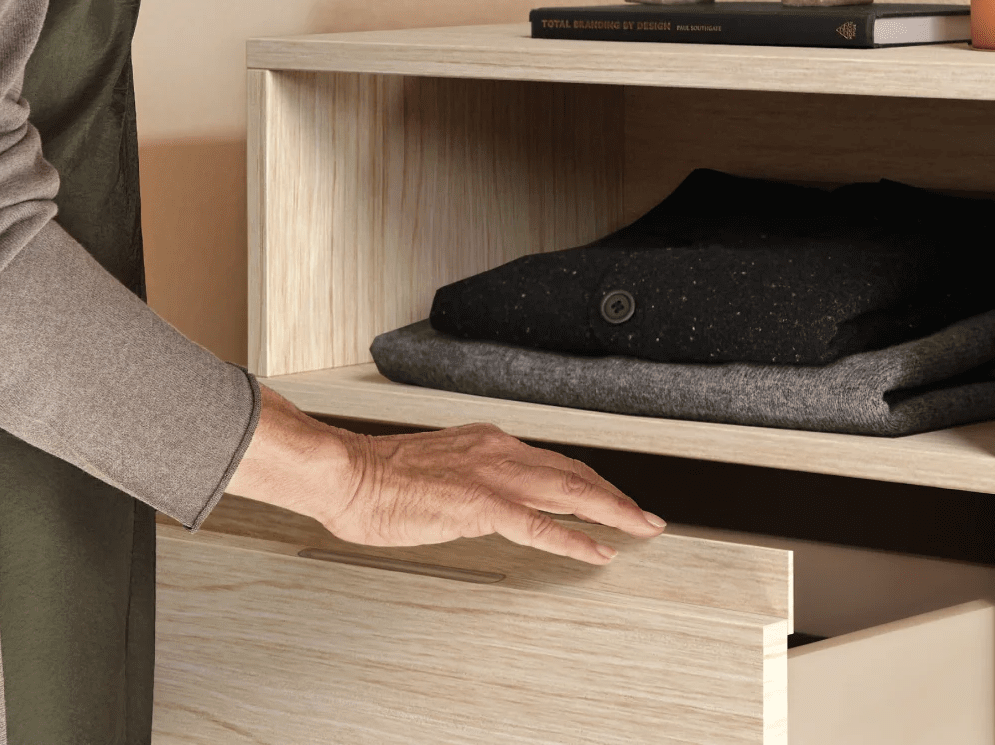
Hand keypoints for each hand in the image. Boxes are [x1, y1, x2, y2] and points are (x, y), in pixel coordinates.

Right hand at [225, 384, 664, 564]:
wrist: (347, 473)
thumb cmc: (379, 476)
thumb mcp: (437, 471)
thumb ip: (470, 482)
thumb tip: (487, 503)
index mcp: (488, 443)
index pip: (555, 462)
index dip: (592, 481)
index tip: (614, 497)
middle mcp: (498, 451)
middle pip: (574, 474)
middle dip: (616, 496)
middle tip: (647, 517)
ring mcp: (492, 477)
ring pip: (569, 493)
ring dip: (612, 511)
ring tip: (640, 528)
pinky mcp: (480, 505)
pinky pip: (540, 527)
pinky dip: (575, 539)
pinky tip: (598, 551)